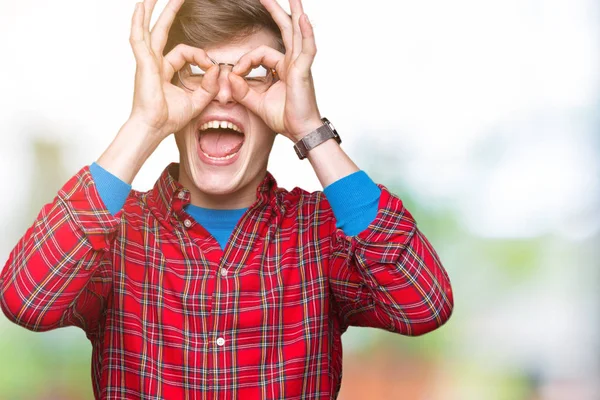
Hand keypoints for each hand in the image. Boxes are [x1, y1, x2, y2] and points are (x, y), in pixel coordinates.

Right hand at [128, 0, 218, 140]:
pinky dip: (138, 20)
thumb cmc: (169, 118)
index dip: (201, 58)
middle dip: (171, 11)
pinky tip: (141, 5)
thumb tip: (217, 69)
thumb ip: (209, 86)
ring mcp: (146, 60)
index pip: (185, 53)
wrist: (154, 128)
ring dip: (151, 9)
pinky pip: (139, 36)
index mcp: (164, 70)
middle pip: (162, 29)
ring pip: (148, 28)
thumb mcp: (197, 101)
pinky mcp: (143, 62)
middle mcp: (154, 62)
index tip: (211, 69)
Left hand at [228, 0, 321, 142]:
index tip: (235, 75)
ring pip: (297, 33)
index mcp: (282, 68)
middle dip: (275, 10)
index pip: (259, 54)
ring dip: (294, 12)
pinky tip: (303, 19)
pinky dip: (306, 33)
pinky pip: (307, 48)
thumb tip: (230, 77)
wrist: (300, 131)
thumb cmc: (285, 118)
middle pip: (284, 30)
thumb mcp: (257, 102)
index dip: (244, 62)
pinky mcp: (304, 71)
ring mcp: (299, 65)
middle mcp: (292, 62)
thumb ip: (243, 91)